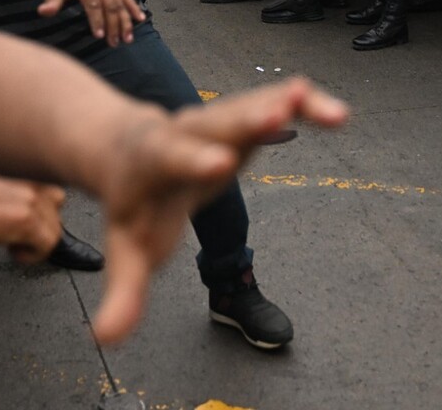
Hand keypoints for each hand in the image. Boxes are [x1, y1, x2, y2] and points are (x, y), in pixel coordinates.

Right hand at [0, 176, 65, 263]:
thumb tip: (31, 212)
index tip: (28, 226)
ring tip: (12, 243)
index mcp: (28, 176)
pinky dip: (31, 255)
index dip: (43, 215)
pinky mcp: (28, 223)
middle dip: (40, 230)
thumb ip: (20, 195)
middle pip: (58, 216)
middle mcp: (35, 186)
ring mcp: (33, 203)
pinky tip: (11, 250)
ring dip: (35, 244)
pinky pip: (47, 246)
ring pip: (54, 233)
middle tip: (18, 237)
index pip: (56, 196)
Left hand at [38, 0, 144, 45]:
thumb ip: (51, 0)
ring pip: (121, 3)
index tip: (99, 35)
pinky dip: (134, 7)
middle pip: (111, 5)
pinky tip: (140, 19)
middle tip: (114, 42)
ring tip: (127, 38)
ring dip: (125, 21)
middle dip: (114, 25)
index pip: (93, 3)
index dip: (97, 20)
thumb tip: (43, 12)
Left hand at [91, 78, 348, 343]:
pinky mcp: (243, 115)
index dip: (194, 160)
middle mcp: (186, 131)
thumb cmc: (134, 202)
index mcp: (152, 160)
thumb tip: (107, 338)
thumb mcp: (125, 249)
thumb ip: (124, 291)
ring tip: (318, 105)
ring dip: (284, 104)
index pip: (171, 158)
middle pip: (216, 122)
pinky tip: (334, 112)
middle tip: (277, 114)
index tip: (222, 163)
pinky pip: (275, 103)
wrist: (126, 147)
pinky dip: (303, 106)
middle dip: (247, 119)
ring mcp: (217, 120)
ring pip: (250, 106)